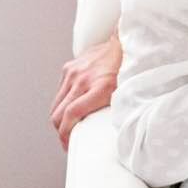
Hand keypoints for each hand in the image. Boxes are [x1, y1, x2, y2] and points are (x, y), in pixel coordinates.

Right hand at [51, 30, 123, 147]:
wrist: (126, 43)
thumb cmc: (130, 71)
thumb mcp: (127, 95)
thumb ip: (115, 112)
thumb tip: (111, 135)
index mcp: (100, 87)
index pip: (71, 114)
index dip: (66, 134)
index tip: (68, 144)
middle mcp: (83, 79)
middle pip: (59, 113)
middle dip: (60, 131)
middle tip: (68, 141)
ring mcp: (73, 71)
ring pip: (56, 104)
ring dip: (59, 119)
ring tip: (68, 127)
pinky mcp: (69, 67)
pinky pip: (60, 91)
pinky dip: (62, 103)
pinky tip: (71, 109)